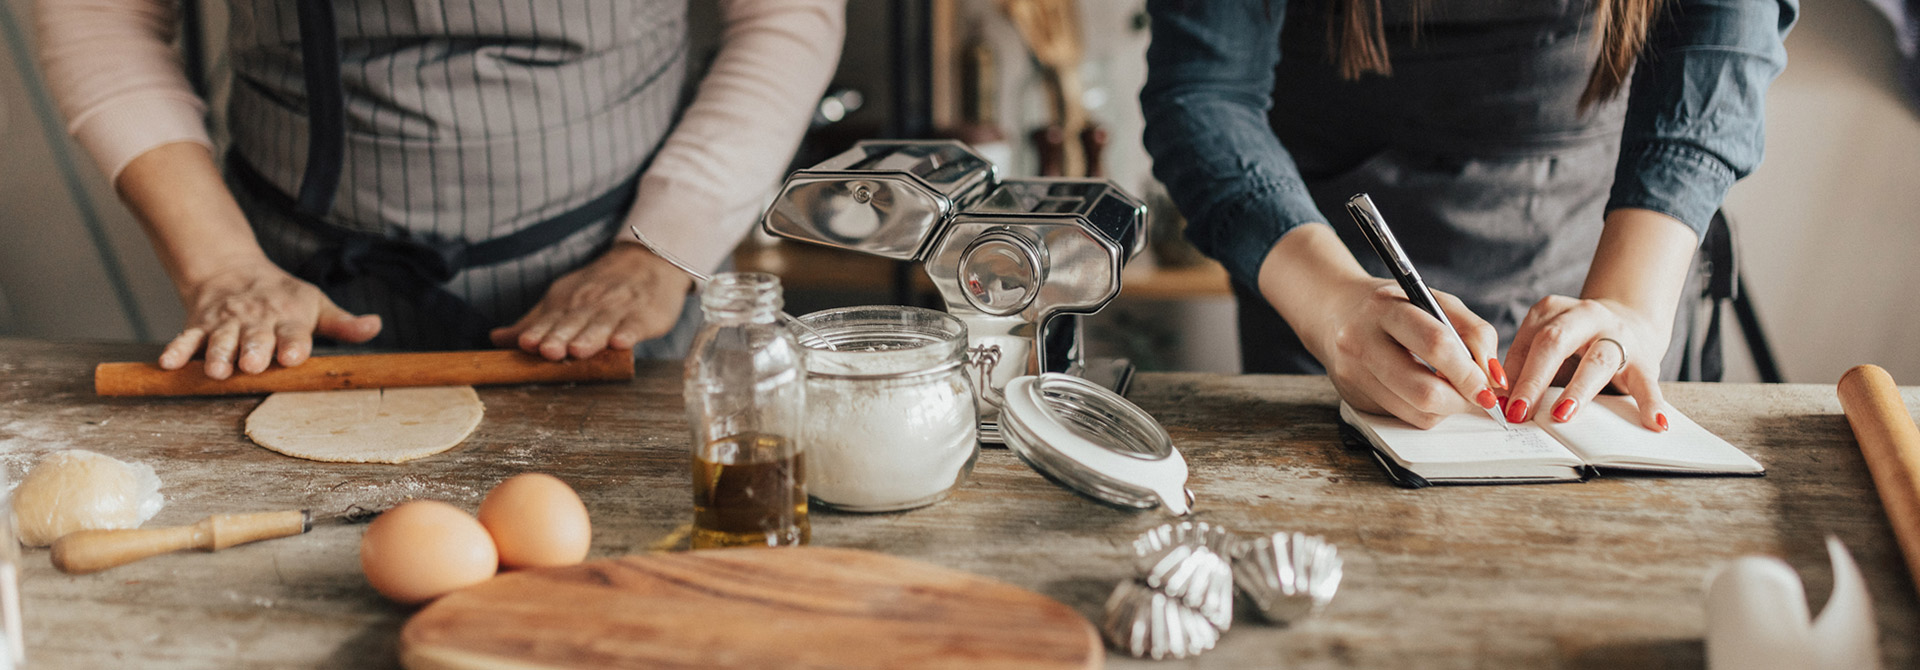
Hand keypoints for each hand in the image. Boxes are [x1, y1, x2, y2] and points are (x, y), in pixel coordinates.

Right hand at [162, 260, 381, 378]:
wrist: (232, 270)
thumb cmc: (283, 297)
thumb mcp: (316, 304)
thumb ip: (343, 323)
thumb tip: (375, 325)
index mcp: (288, 318)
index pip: (294, 332)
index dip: (294, 344)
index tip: (294, 356)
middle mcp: (256, 321)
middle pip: (255, 338)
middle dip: (254, 351)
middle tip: (253, 364)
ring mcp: (225, 324)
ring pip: (220, 340)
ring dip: (219, 354)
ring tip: (218, 371)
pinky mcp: (199, 326)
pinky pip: (186, 338)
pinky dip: (177, 350)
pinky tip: (169, 363)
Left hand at [490, 242, 693, 359]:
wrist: (647, 261)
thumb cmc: (600, 289)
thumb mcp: (564, 299)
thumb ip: (533, 323)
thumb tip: (496, 339)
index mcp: (567, 302)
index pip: (549, 319)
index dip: (538, 332)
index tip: (526, 344)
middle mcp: (590, 304)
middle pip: (573, 323)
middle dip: (559, 336)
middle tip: (548, 351)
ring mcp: (619, 309)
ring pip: (602, 324)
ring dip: (590, 337)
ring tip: (578, 349)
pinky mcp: (645, 316)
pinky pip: (635, 325)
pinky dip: (629, 333)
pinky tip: (621, 342)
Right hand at [1306, 277, 1503, 428]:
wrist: (1334, 312)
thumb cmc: (1393, 306)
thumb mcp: (1435, 301)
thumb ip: (1472, 331)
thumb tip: (1493, 376)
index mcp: (1384, 308)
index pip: (1436, 345)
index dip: (1469, 372)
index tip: (1489, 385)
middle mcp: (1361, 342)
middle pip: (1424, 390)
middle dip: (1461, 400)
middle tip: (1478, 396)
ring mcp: (1352, 374)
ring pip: (1416, 412)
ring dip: (1446, 409)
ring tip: (1453, 391)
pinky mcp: (1353, 399)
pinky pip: (1403, 417)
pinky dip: (1425, 411)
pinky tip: (1424, 391)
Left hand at [1502, 295, 1670, 430]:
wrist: (1627, 322)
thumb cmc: (1574, 344)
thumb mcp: (1546, 345)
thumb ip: (1525, 367)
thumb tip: (1499, 404)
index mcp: (1550, 311)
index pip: (1525, 343)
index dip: (1509, 375)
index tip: (1496, 405)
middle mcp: (1584, 316)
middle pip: (1554, 343)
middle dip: (1533, 379)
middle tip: (1518, 411)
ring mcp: (1617, 334)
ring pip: (1596, 361)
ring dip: (1577, 390)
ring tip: (1563, 415)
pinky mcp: (1645, 357)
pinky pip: (1647, 382)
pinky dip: (1651, 403)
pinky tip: (1654, 422)